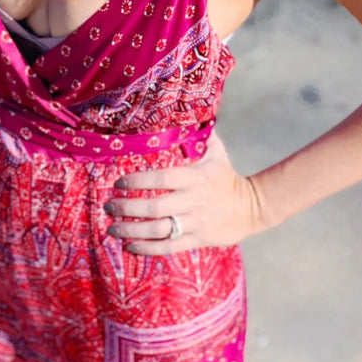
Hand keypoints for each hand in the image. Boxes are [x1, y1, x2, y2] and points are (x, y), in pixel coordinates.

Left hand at [104, 133, 266, 253]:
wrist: (253, 208)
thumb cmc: (226, 177)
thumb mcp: (217, 153)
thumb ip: (200, 135)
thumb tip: (185, 113)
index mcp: (196, 177)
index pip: (162, 178)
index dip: (138, 181)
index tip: (118, 182)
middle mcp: (194, 201)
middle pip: (155, 207)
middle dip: (127, 208)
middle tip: (108, 206)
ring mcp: (195, 223)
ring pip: (159, 230)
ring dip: (132, 230)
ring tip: (112, 228)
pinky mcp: (198, 240)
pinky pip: (169, 247)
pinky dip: (148, 249)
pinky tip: (130, 246)